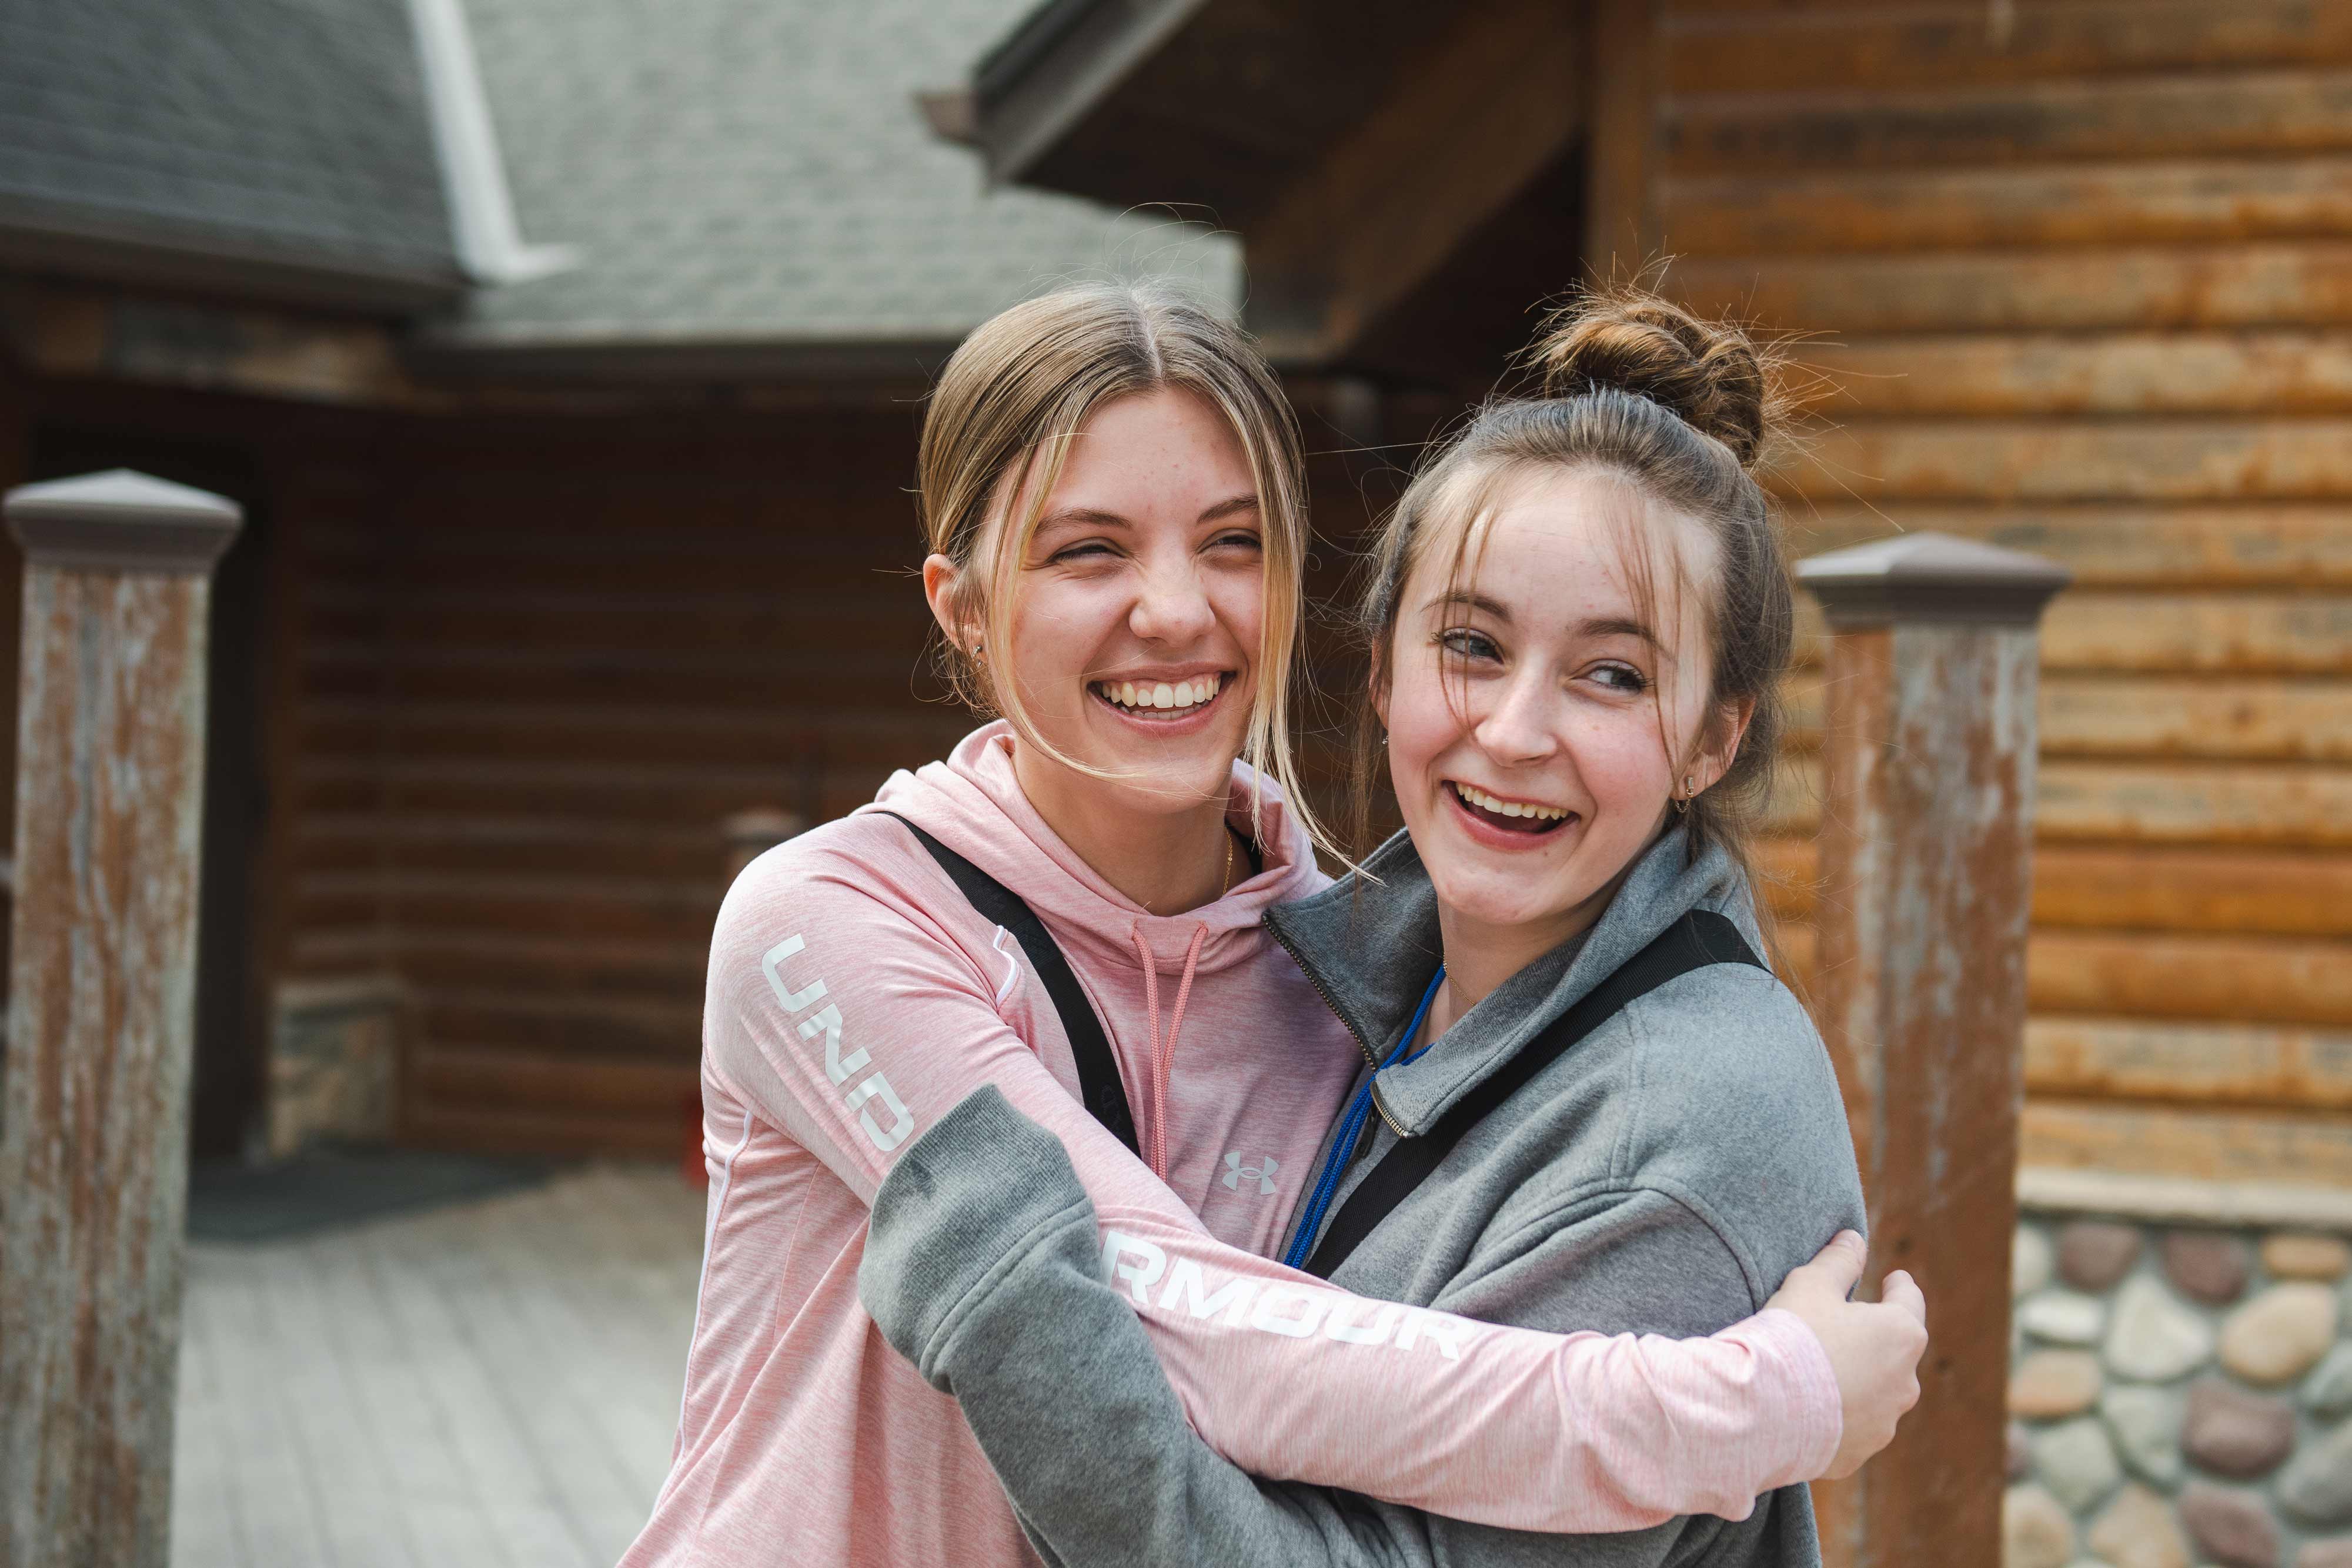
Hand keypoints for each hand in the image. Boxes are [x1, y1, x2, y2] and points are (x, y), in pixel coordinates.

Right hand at [1763, 1231, 1926, 1479]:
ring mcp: (1883, 1424)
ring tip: (1821, 1370)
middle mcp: (1904, 1383)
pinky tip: (1808, 1406)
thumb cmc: (1792, 1336)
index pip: (1909, 1300)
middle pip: (1895, 1352)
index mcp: (1901, 1335)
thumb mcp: (1811, 1284)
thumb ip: (1839, 1260)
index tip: (1894, 1278)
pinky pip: (1851, 1427)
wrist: (1763, 1409)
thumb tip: (1854, 1238)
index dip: (1900, 1286)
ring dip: (1859, 1379)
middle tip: (1845, 1325)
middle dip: (1876, 1338)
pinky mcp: (1857, 1454)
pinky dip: (1838, 1414)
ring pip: (1877, 1394)